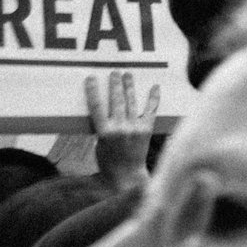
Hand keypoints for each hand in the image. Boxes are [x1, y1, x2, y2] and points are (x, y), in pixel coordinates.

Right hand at [86, 70, 158, 188]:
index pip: (96, 106)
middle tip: (114, 71)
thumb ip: (102, 126)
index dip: (93, 91)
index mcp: (104, 132)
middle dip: (115, 84)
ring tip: (128, 74)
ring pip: (131, 102)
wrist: (127, 175)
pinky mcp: (147, 129)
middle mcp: (120, 128)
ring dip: (129, 86)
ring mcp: (135, 128)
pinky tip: (155, 86)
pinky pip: (150, 110)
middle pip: (116, 100)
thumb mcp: (98, 143)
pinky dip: (153, 98)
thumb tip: (103, 107)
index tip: (91, 78)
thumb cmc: (108, 160)